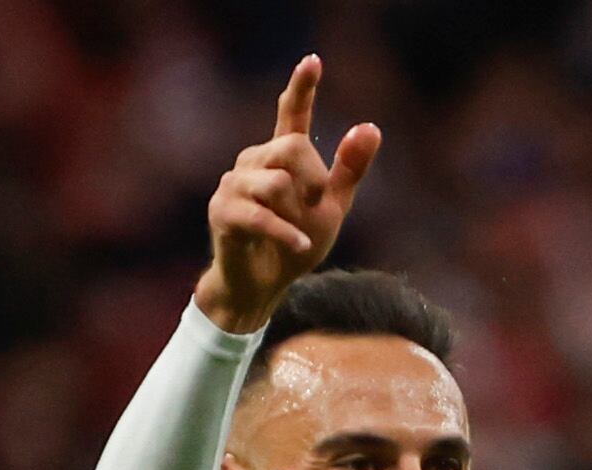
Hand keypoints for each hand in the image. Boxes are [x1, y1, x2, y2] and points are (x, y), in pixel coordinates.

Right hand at [197, 57, 381, 334]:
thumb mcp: (332, 209)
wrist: (261, 287)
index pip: (293, 114)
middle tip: (315, 207)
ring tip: (299, 234)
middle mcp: (255, 161)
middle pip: (291, 147)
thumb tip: (370, 127)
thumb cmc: (295, 244)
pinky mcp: (222, 211)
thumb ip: (349, 171)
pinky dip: (286, 234)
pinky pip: (261, 215)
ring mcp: (234, 183)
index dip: (303, 88)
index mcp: (281, 156)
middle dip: (313, 178)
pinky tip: (301, 246)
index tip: (313, 61)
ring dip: (297, 212)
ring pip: (276, 181)